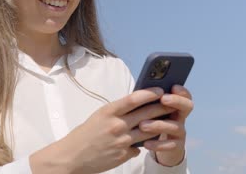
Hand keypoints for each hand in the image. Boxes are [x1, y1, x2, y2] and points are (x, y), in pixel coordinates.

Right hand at [30, 87, 172, 173]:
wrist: (73, 156)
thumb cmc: (85, 134)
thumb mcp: (99, 116)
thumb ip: (118, 111)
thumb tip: (137, 105)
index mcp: (108, 112)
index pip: (133, 99)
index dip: (149, 93)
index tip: (160, 89)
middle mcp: (116, 125)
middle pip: (146, 114)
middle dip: (162, 107)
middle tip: (172, 102)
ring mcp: (121, 141)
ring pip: (148, 131)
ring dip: (160, 125)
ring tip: (169, 119)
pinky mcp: (123, 155)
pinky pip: (140, 147)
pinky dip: (145, 143)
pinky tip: (151, 140)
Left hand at [138, 85, 193, 166]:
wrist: (158, 146)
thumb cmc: (151, 121)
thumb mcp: (151, 111)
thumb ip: (149, 102)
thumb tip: (138, 91)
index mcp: (175, 105)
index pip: (185, 95)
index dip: (181, 91)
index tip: (173, 86)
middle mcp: (180, 117)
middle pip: (187, 106)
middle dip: (176, 101)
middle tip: (163, 99)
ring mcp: (180, 132)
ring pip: (174, 126)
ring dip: (158, 124)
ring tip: (142, 125)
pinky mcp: (176, 146)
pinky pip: (169, 145)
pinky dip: (157, 144)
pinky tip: (146, 143)